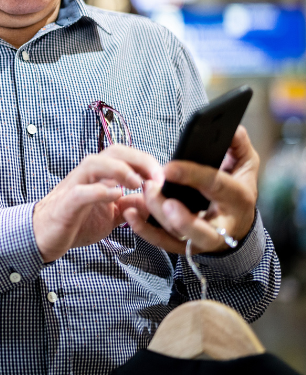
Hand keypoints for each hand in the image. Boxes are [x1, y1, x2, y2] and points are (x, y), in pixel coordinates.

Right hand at [33, 145, 163, 262]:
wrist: (44, 235)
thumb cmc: (76, 220)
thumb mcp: (111, 215)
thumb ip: (130, 206)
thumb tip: (154, 202)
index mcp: (100, 174)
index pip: (125, 154)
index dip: (146, 161)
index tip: (164, 177)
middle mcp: (87, 175)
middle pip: (113, 151)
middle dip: (138, 160)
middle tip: (157, 178)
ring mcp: (75, 186)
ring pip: (94, 163)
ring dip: (119, 170)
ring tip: (137, 183)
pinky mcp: (66, 204)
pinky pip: (81, 192)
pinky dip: (99, 191)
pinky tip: (115, 196)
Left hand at [123, 126, 258, 253]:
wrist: (239, 222)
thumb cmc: (237, 187)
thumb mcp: (245, 164)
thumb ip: (239, 144)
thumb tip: (232, 128)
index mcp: (238, 199)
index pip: (216, 186)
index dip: (192, 176)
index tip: (168, 167)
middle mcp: (222, 226)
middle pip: (202, 230)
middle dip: (178, 215)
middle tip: (155, 191)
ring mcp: (202, 240)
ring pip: (178, 235)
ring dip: (155, 214)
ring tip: (143, 190)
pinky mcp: (185, 246)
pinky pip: (164, 244)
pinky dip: (145, 231)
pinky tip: (130, 213)